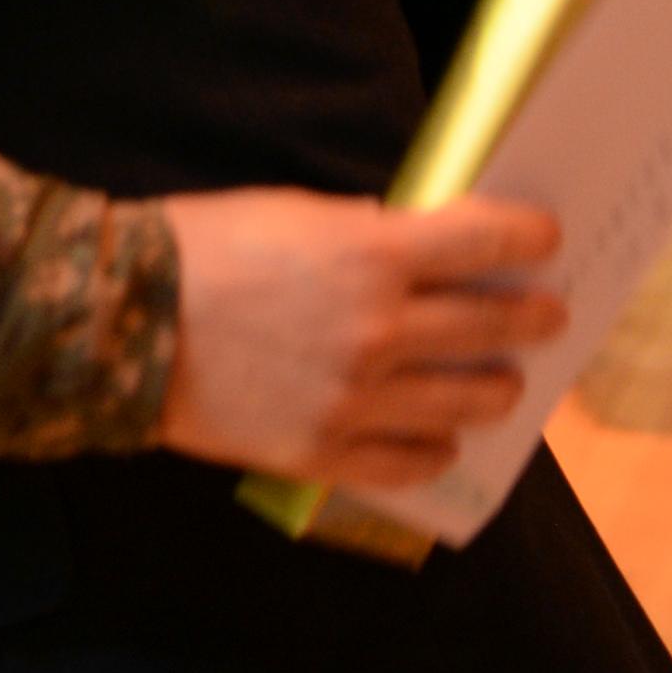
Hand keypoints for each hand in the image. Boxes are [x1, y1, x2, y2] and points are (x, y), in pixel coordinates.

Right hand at [150, 190, 564, 493]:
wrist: (122, 323)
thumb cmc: (200, 248)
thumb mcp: (290, 211)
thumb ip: (362, 232)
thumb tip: (416, 249)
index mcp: (372, 255)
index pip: (484, 241)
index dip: (528, 237)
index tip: (546, 240)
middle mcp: (380, 331)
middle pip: (490, 327)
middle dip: (532, 317)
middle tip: (549, 315)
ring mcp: (357, 399)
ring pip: (465, 400)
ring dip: (499, 387)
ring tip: (504, 382)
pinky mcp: (326, 451)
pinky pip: (410, 460)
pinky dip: (437, 449)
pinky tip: (442, 438)